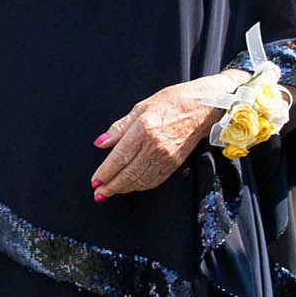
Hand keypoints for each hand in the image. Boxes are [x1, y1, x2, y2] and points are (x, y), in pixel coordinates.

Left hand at [90, 80, 225, 200]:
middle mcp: (154, 146)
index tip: (95, 181)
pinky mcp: (174, 164)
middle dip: (111, 186)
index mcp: (143, 130)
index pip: (119, 158)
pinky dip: (140, 186)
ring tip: (110, 192)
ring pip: (141, 181)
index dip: (105, 172)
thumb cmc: (169, 103)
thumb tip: (100, 143)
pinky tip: (130, 187)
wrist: (200, 109)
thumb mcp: (139, 109)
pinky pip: (154, 180)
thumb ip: (118, 128)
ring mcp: (166, 157)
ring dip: (124, 189)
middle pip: (128, 173)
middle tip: (98, 193)